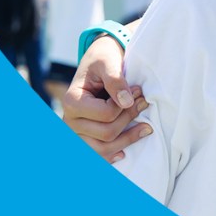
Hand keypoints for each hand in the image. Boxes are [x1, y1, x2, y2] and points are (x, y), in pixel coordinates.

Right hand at [62, 34, 149, 162]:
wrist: (99, 62)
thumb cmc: (103, 59)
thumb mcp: (109, 61)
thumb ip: (116, 80)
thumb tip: (127, 102)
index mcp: (71, 101)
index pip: (105, 115)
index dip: (126, 106)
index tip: (138, 91)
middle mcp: (69, 120)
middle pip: (106, 134)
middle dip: (130, 119)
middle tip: (145, 103)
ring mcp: (75, 133)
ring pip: (102, 150)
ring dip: (127, 140)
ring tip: (146, 127)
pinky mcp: (84, 138)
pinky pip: (98, 155)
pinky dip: (112, 155)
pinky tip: (125, 151)